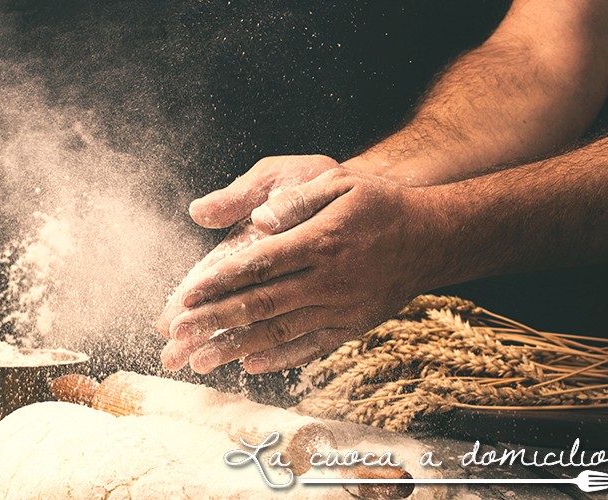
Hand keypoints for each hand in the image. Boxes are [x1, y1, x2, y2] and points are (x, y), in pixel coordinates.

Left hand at [160, 166, 444, 373]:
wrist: (430, 238)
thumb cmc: (379, 204)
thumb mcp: (340, 183)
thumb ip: (296, 201)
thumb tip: (258, 220)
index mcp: (318, 242)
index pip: (257, 264)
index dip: (218, 282)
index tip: (185, 296)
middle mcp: (326, 280)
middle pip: (260, 304)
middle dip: (213, 321)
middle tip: (177, 336)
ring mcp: (339, 307)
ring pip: (279, 332)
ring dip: (236, 347)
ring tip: (200, 362)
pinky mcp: (351, 325)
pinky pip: (310, 347)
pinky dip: (279, 358)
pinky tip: (250, 366)